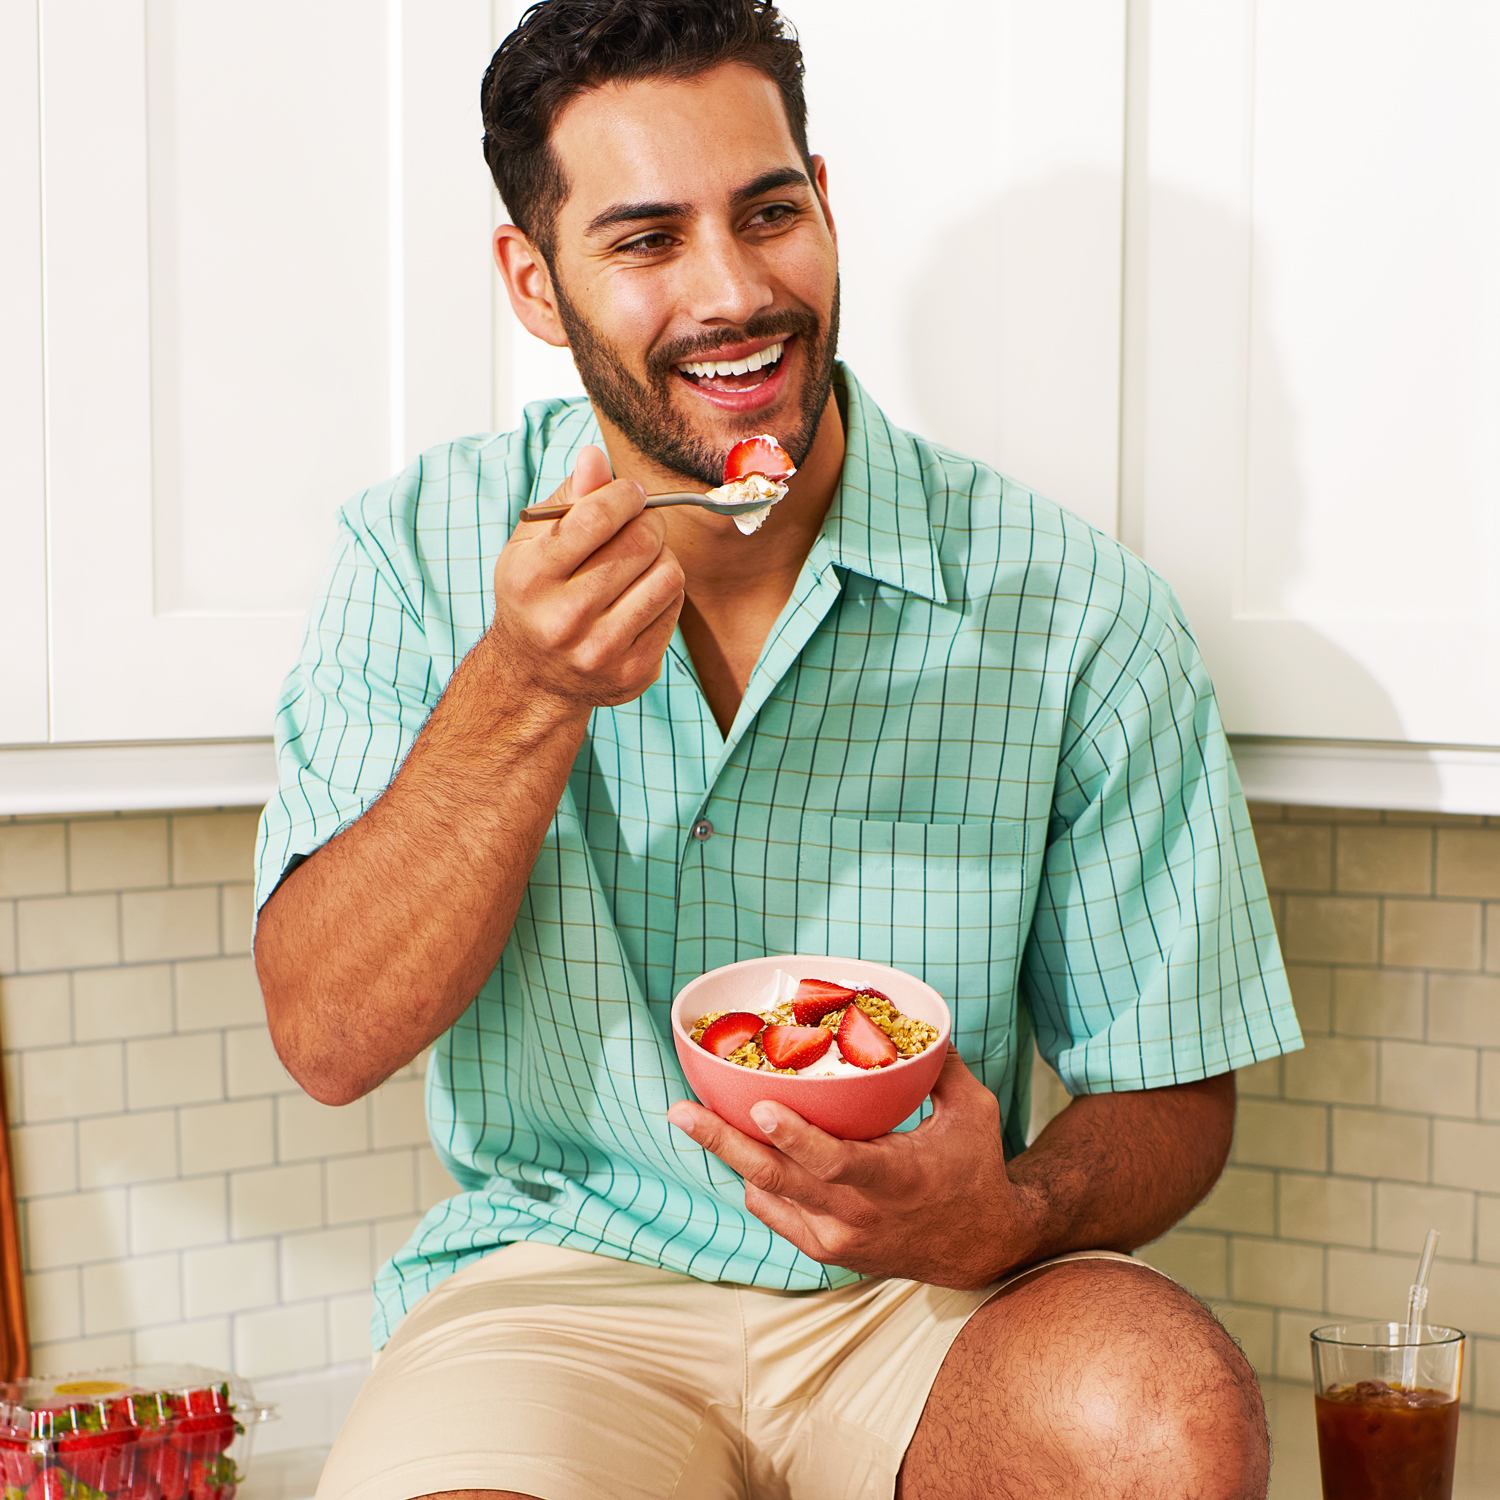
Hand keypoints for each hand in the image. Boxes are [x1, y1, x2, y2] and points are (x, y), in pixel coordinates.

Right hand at [490, 445, 684, 709]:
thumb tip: (595, 456)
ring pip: (668, 574)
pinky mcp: (634, 671)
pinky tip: (641, 593)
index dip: (625, 494)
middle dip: (647, 522)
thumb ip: (568, 499)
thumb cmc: (536, 596)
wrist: (533, 678)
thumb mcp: (533, 545)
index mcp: (531, 578)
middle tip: (637, 526)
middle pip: (640, 542)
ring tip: (638, 561)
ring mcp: (601, 650)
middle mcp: (564, 618)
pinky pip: (675, 606)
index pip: (598, 515)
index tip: (631, 493)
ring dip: (660, 557)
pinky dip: (664, 591)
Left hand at [666, 1048, 1040, 1287]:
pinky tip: (745, 1146)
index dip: (794, 1136)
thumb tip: (920, 1018)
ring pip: (766, 1195)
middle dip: (722, 1142)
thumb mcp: (973, 1112)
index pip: (835, 1161)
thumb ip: (942, 1065)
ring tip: (692, 1117)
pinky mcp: (825, 1251)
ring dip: (730, 1155)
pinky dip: (757, 1179)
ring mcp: (836, 1239)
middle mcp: (857, 1215)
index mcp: (894, 1179)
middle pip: (777, 1179)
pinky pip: (774, 1211)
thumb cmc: (975, 1169)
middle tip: (679, 1111)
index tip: (759, 1106)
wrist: (981, 1248)